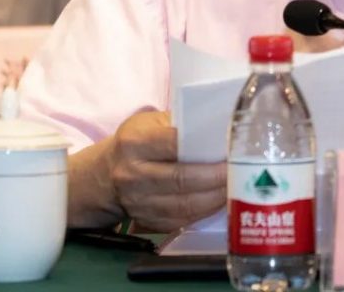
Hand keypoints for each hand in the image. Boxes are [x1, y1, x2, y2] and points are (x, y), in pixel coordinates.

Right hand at [102, 111, 226, 231]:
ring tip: (236, 186)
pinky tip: (219, 201)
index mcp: (135, 143)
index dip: (203, 148)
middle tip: (239, 170)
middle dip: (215, 177)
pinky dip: (204, 212)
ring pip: (182, 205)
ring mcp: (137, 202)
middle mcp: (133, 175)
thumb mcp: (150, 122)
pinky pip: (180, 220)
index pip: (172, 144)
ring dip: (214, 197)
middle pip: (180, 179)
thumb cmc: (136, 142)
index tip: (229, 148)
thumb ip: (179, 122)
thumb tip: (218, 124)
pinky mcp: (145, 221)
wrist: (104, 175)